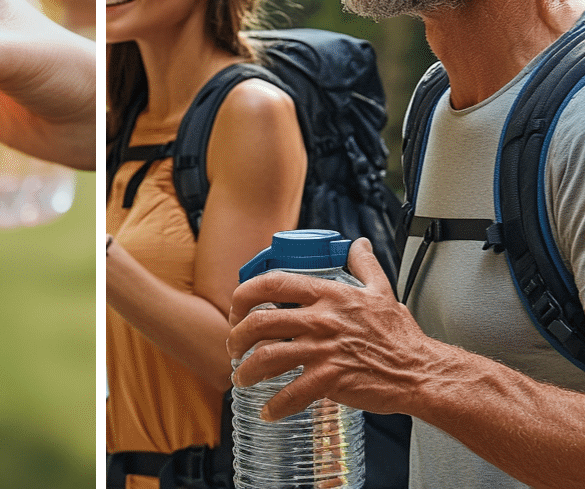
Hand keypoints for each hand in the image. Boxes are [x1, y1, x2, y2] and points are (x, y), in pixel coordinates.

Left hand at [226, 238, 435, 419]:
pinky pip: (291, 393)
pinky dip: (274, 405)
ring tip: (242, 378)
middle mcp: (321, 320)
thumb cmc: (401, 337)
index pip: (272, 283)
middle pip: (259, 321)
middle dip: (237, 336)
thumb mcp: (382, 292)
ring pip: (266, 357)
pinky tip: (267, 410)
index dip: (244, 295)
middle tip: (234, 348)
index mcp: (328, 295)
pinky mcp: (330, 379)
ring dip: (246, 370)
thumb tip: (360, 245)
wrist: (421, 372)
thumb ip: (364, 266)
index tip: (238, 309)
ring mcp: (324, 350)